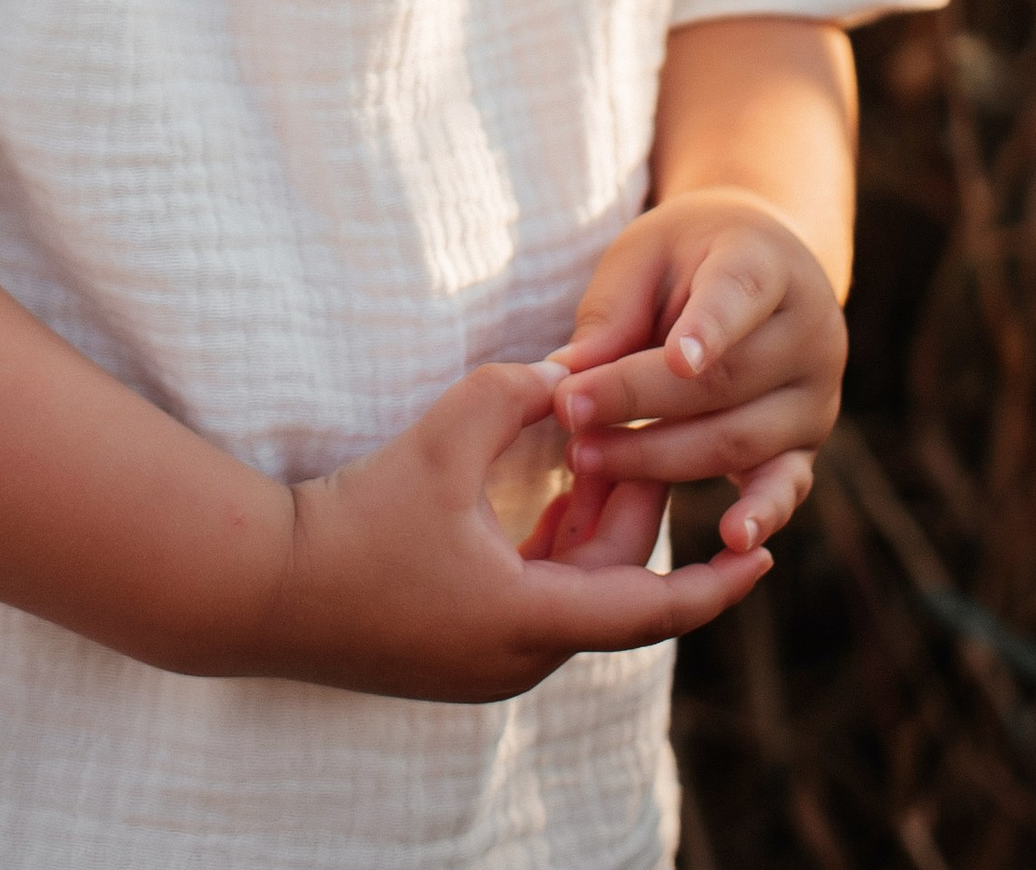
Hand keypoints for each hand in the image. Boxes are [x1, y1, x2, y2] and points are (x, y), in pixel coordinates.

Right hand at [263, 357, 769, 700]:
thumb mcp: (445, 437)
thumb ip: (516, 394)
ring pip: (574, 593)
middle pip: (613, 586)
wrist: (267, 588)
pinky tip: (549, 491)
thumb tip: (563, 375)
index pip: (655, 609)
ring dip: (593, 528)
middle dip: (637, 511)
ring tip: (603, 453)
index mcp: (534, 622)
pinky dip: (554, 548)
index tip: (767, 554)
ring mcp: (488, 661)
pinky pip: (534, 599)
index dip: (718, 583)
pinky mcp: (458, 650)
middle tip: (649, 438)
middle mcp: (521, 657)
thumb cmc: (359, 518)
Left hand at [553, 189, 846, 561]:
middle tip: (568, 413)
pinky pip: (786, 486)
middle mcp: (808, 332)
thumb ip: (613, 311)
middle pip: (724, 381)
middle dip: (640, 402)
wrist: (760, 269)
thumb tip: (566, 375)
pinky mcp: (805, 447)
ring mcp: (814, 396)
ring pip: (739, 440)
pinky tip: (732, 540)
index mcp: (766, 263)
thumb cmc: (686, 258)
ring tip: (587, 458)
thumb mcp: (644, 255)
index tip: (678, 361)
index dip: (710, 329)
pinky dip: (759, 514)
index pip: (739, 295)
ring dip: (658, 456)